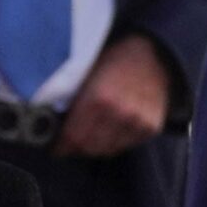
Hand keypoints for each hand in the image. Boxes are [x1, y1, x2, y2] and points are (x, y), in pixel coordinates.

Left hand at [54, 36, 170, 158]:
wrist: (152, 56)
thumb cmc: (113, 64)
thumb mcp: (87, 78)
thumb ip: (73, 104)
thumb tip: (54, 127)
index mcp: (98, 100)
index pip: (73, 137)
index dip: (61, 146)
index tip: (56, 148)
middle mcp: (120, 114)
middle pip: (90, 148)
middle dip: (76, 148)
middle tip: (71, 143)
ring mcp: (138, 123)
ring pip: (108, 150)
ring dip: (96, 147)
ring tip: (91, 137)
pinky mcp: (151, 128)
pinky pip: (126, 145)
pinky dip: (115, 142)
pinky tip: (111, 130)